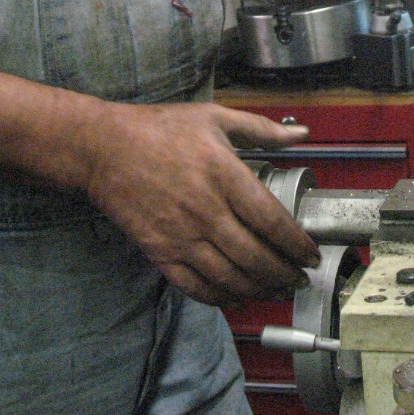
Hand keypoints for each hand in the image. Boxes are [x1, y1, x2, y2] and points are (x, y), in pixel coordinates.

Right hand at [79, 101, 319, 305]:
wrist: (103, 148)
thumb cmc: (159, 128)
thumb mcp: (214, 117)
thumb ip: (261, 128)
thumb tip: (302, 135)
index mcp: (223, 173)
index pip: (271, 219)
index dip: (296, 243)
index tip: (311, 253)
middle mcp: (205, 209)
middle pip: (255, 256)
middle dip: (284, 273)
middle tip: (300, 278)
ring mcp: (181, 235)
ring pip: (229, 277)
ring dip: (259, 289)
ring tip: (276, 290)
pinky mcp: (159, 252)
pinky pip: (195, 285)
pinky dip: (219, 297)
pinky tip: (235, 296)